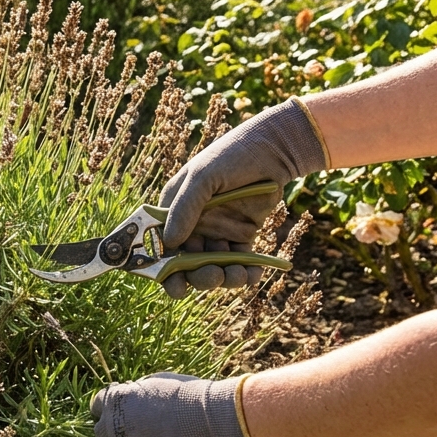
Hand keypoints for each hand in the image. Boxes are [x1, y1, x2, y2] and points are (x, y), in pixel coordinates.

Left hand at [90, 373, 260, 436]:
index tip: (127, 416)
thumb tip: (134, 398)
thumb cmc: (191, 398)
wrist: (211, 423)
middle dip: (118, 434)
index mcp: (114, 400)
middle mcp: (110, 427)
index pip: (99, 407)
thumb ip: (138, 393)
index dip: (113, 412)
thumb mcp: (158, 383)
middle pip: (103, 434)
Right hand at [159, 99, 327, 297]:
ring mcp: (217, 231)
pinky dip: (245, 271)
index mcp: (174, 210)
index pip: (162, 246)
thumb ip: (185, 208)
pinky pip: (240, 260)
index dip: (165, 270)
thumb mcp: (203, 176)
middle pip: (188, 262)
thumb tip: (169, 242)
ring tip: (236, 276)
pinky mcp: (242, 235)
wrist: (274, 149)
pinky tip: (252, 273)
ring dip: (223, 276)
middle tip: (212, 277)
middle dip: (198, 276)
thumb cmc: (231, 155)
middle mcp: (193, 225)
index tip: (175, 286)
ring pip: (214, 265)